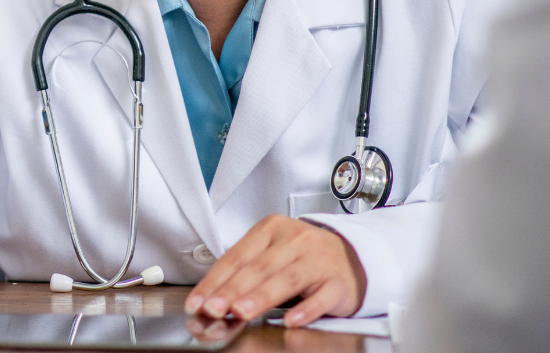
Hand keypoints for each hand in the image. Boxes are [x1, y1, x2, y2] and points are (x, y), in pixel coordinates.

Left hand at [183, 216, 364, 326]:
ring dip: (261, 297)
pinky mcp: (338, 283)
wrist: (352, 257)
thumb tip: (211, 299)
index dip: (215, 281)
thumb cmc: (303, 256)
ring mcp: (317, 260)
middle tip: (214, 308)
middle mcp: (294, 241)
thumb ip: (245, 273)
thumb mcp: (271, 253)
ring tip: (242, 312)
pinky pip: (321, 297)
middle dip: (232, 290)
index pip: (236, 256)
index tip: (198, 302)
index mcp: (270, 229)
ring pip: (285, 279)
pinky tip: (291, 320)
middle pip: (258, 267)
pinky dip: (306, 309)